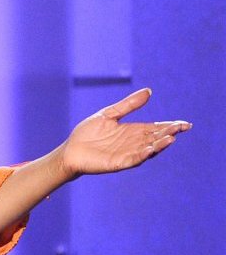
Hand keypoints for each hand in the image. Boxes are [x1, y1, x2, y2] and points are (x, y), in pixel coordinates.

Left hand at [59, 88, 190, 177]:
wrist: (70, 150)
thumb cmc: (88, 133)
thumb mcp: (108, 114)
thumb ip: (128, 105)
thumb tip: (149, 91)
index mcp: (132, 131)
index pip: (155, 128)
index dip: (170, 126)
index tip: (184, 123)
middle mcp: (133, 143)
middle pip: (155, 138)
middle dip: (168, 133)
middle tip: (181, 128)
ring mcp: (126, 154)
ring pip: (148, 149)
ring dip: (159, 145)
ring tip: (171, 138)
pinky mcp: (117, 163)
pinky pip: (133, 159)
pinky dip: (142, 155)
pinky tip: (150, 149)